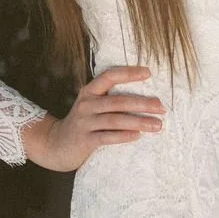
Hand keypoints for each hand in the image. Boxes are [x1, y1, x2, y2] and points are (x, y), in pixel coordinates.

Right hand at [22, 65, 164, 171]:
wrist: (56, 144)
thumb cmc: (84, 123)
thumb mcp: (92, 105)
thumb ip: (111, 99)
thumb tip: (147, 98)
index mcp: (89, 91)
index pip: (109, 76)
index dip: (129, 73)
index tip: (149, 73)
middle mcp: (86, 104)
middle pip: (118, 101)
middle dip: (142, 103)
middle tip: (162, 107)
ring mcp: (84, 122)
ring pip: (116, 120)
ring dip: (139, 122)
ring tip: (157, 125)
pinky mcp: (84, 140)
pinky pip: (107, 137)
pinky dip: (123, 136)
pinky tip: (138, 136)